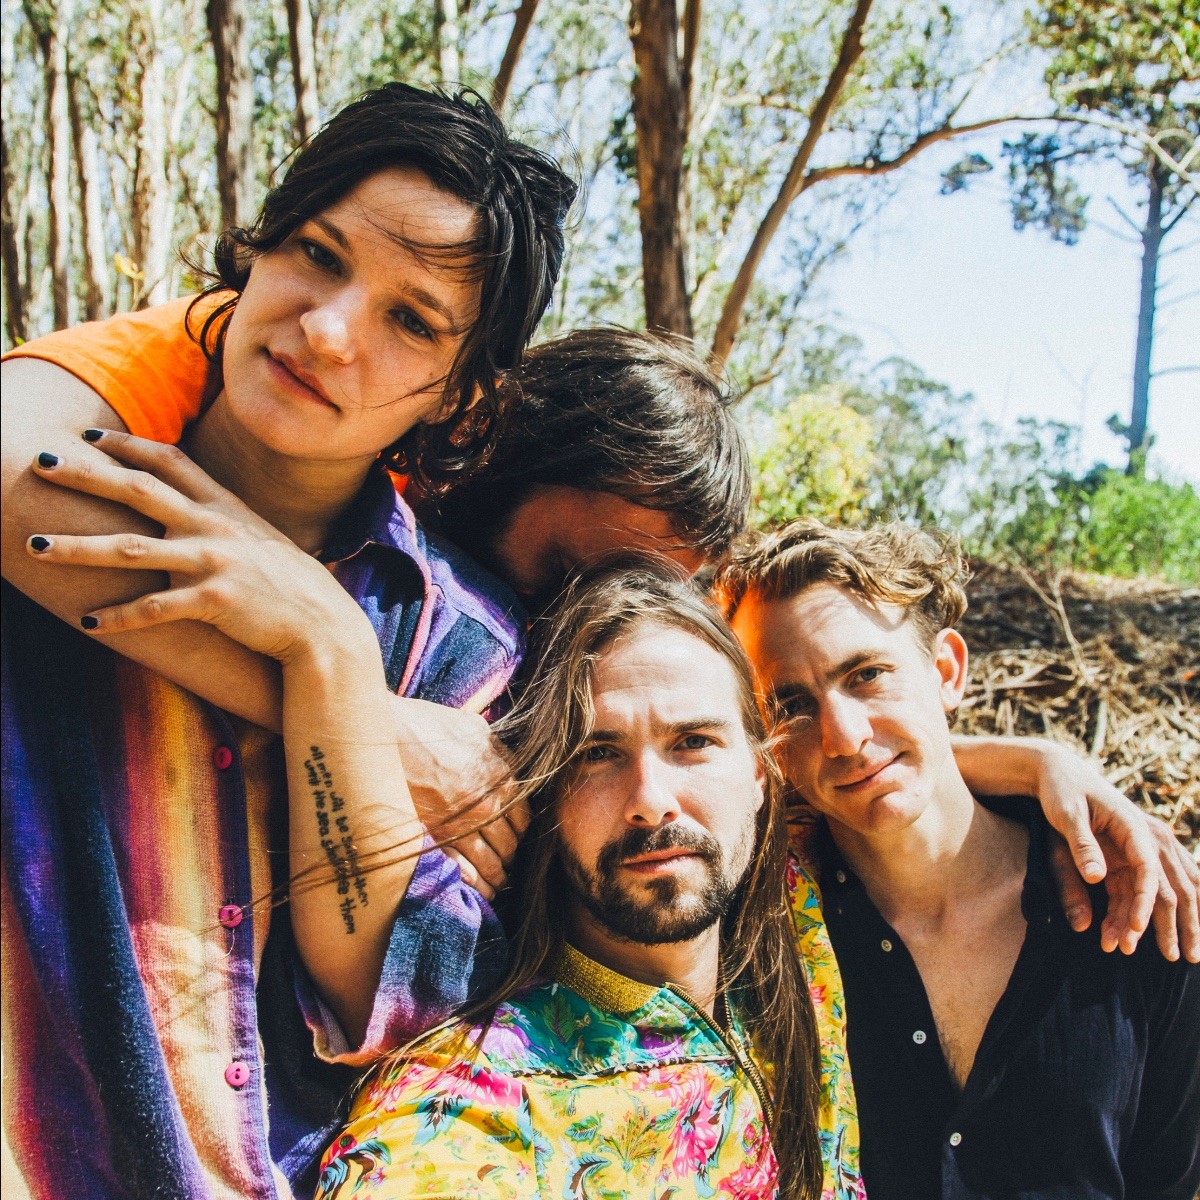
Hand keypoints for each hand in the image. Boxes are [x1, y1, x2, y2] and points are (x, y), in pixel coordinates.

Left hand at [25, 431, 373, 662]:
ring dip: (77, 548)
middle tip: (40, 463)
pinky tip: (88, 621)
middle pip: (138, 490)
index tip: (88, 436)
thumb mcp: (260, 539)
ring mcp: (215, 563)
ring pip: (131, 549)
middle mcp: (215, 526)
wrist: (324, 625)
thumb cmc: (292, 585)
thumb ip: (224, 521)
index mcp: (225, 507)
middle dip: (85, 475)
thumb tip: (192, 512)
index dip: (127, 445)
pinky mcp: (216, 602)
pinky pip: (155, 608)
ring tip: (34, 545)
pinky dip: (119, 616)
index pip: (170, 462)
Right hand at [390, 696, 529, 900]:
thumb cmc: (423, 726)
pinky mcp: (435, 840)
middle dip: (508, 855)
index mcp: (499, 776)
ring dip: (496, 877)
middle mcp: (486, 804)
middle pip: (509, 845)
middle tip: (503, 861)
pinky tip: (477, 891)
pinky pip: (464, 874)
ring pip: (491, 864)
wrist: (381, 737)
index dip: (519, 831)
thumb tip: (504, 760)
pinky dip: (475, 886)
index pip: (523, 817)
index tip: (512, 836)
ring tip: (495, 883)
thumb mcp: (471, 726)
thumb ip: (494, 749)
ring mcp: (461, 826)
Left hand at [1038, 746, 1198, 960]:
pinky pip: (1146, 885)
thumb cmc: (1060, 791)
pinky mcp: (1130, 851)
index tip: (1137, 930)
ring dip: (1160, 921)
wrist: (1058, 771)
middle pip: (1169, 885)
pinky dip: (1144, 909)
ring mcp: (1141, 845)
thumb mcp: (1065, 814)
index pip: (1148, 870)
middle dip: (1167, 923)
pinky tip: (1145, 932)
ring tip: (1149, 952)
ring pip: (1163, 889)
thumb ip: (1081, 845)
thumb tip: (1097, 879)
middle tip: (1170, 958)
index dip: (1145, 903)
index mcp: (1133, 826)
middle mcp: (1145, 836)